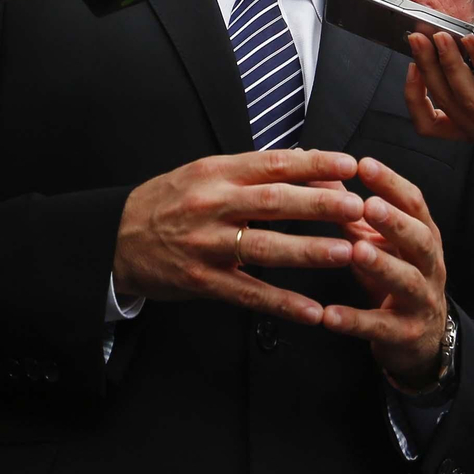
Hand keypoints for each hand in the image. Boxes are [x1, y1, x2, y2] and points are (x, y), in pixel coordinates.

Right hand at [112, 150, 364, 324]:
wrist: (115, 238)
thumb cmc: (167, 202)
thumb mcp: (203, 173)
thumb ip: (252, 171)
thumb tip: (307, 162)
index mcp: (216, 173)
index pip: (273, 163)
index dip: (314, 163)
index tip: (350, 164)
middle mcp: (212, 205)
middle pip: (274, 202)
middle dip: (320, 204)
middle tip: (359, 207)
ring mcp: (206, 245)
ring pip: (266, 247)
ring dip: (310, 251)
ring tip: (348, 252)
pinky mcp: (202, 281)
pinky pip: (249, 294)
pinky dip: (282, 303)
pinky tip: (313, 312)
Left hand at [319, 157, 451, 390]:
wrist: (419, 338)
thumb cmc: (392, 277)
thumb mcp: (375, 240)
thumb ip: (351, 210)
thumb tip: (320, 170)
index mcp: (423, 236)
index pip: (414, 204)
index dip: (391, 183)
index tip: (364, 164)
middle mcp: (429, 266)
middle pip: (420, 240)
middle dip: (395, 222)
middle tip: (368, 205)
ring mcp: (421, 301)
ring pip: (406, 282)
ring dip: (382, 265)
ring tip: (356, 251)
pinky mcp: (404, 334)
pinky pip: (380, 327)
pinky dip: (355, 321)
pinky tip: (329, 315)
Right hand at [403, 32, 473, 163]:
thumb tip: (461, 39)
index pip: (429, 124)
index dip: (414, 95)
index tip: (411, 65)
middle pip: (443, 104)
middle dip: (426, 67)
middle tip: (418, 38)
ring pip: (465, 100)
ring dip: (449, 64)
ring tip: (442, 37)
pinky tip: (473, 42)